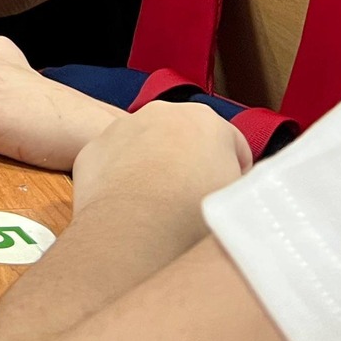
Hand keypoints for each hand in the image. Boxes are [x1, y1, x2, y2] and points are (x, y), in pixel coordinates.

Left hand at [72, 101, 251, 214]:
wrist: (136, 227)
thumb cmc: (196, 213)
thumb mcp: (240, 201)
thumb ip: (244, 187)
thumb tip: (241, 192)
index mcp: (208, 120)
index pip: (235, 148)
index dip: (236, 177)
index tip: (230, 202)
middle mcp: (164, 112)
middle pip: (189, 141)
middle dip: (193, 166)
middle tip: (195, 205)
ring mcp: (124, 126)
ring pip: (149, 149)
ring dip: (156, 170)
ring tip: (161, 209)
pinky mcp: (96, 147)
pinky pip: (117, 163)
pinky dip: (124, 180)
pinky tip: (131, 208)